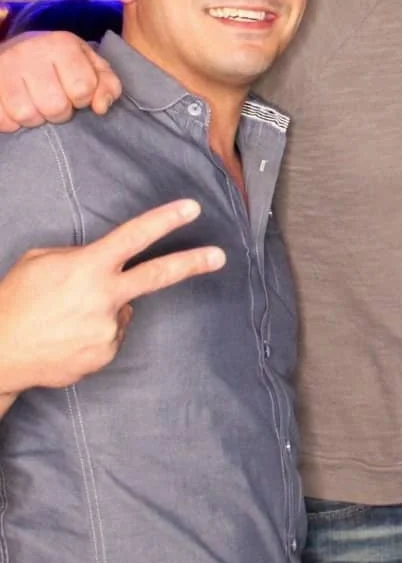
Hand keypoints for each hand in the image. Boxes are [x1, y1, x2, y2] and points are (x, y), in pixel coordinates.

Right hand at [0, 32, 120, 131]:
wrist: (19, 48)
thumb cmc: (62, 62)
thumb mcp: (91, 66)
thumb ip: (107, 85)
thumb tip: (101, 108)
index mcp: (61, 45)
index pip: (82, 89)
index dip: (83, 100)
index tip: (77, 94)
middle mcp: (30, 52)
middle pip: (54, 106)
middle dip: (61, 113)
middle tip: (56, 103)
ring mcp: (4, 67)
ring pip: (26, 114)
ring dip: (36, 119)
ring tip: (37, 106)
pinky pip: (3, 119)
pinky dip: (12, 122)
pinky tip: (17, 109)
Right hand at [0, 199, 224, 396]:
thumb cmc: (15, 300)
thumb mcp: (40, 261)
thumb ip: (81, 257)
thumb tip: (107, 266)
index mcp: (87, 267)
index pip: (133, 236)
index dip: (165, 220)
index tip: (192, 208)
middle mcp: (103, 297)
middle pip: (158, 275)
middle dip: (192, 263)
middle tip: (219, 256)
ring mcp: (107, 328)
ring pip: (122, 309)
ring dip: (104, 308)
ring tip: (67, 317)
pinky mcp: (105, 353)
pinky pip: (111, 334)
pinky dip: (96, 331)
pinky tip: (69, 335)